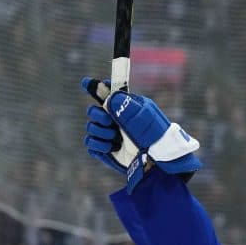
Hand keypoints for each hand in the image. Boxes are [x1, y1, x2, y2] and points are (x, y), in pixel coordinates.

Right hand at [81, 78, 200, 190]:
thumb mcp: (145, 118)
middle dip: (97, 115)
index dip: (95, 86)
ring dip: (101, 132)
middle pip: (93, 110)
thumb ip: (127, 108)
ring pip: (91, 127)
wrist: (158, 161)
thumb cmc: (156, 136)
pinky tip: (112, 147)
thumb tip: (110, 99)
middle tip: (109, 121)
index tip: (87, 83)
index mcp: (124, 106)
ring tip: (117, 138)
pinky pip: (90, 143)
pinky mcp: (105, 150)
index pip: (106, 93)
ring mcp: (109, 134)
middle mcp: (114, 119)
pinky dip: (98, 144)